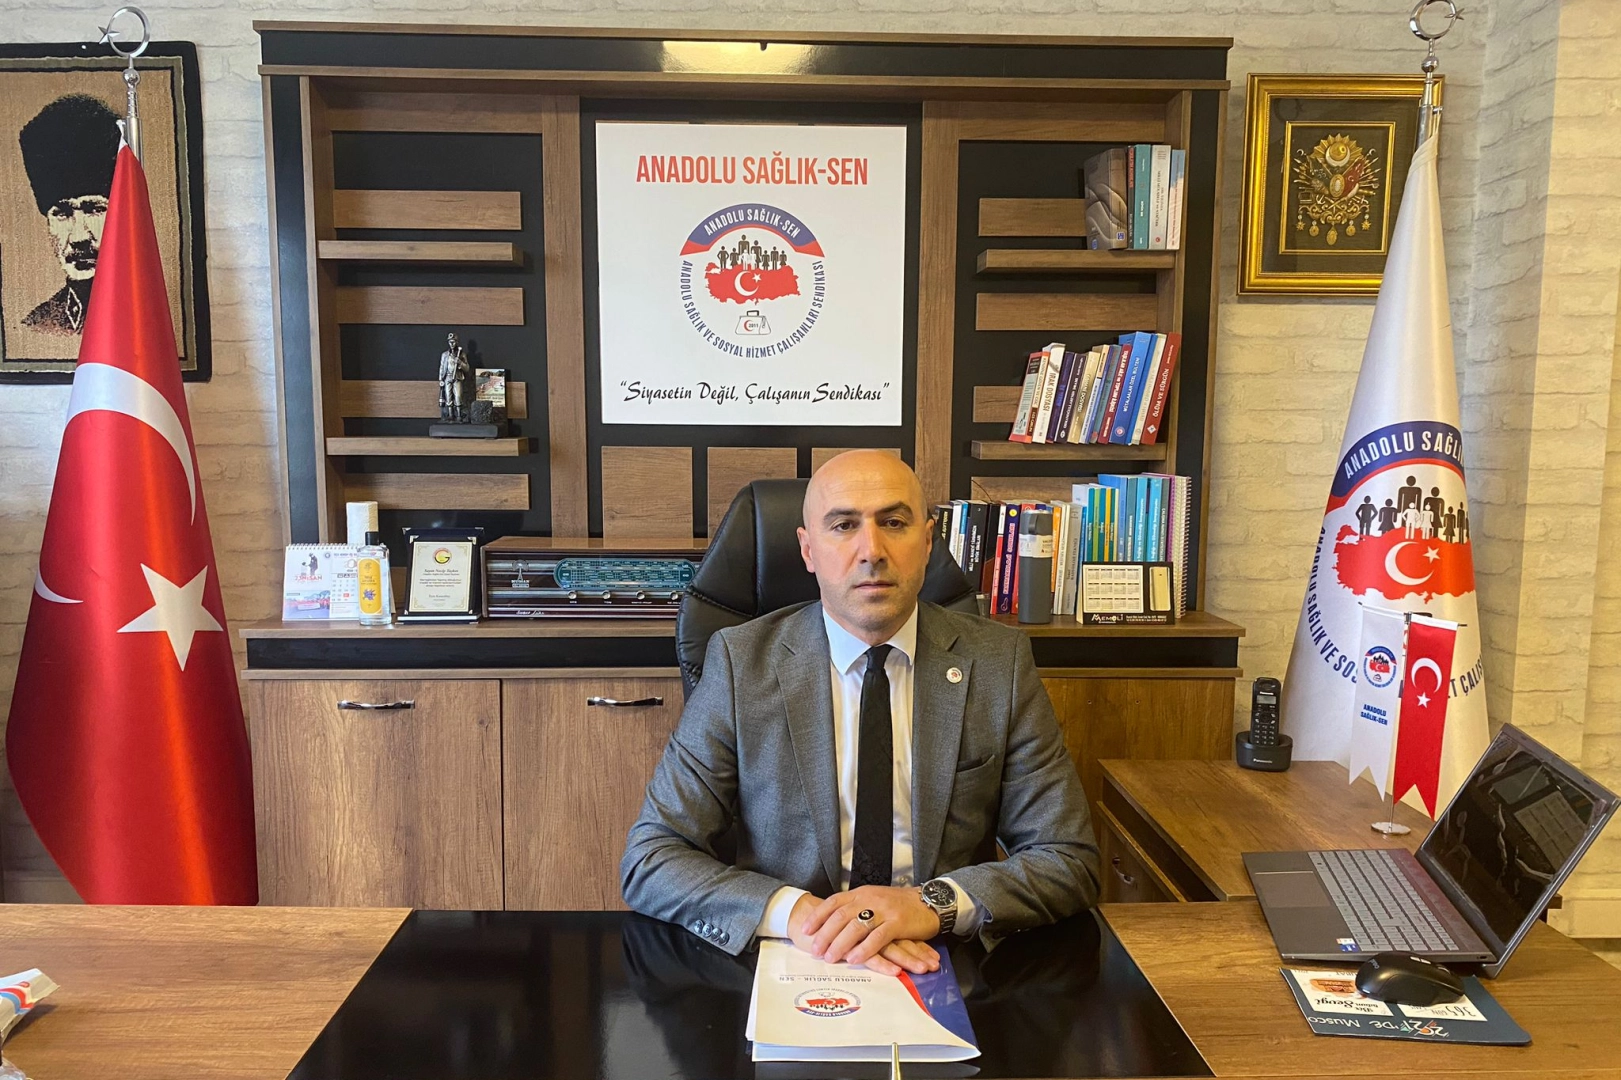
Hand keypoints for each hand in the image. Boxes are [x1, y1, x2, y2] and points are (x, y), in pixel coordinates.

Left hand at [801, 886, 941, 966]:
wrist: (929, 901)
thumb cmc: (900, 905)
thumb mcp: (875, 900)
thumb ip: (857, 908)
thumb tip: (834, 922)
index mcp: (862, 893)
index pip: (834, 902)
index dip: (818, 916)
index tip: (804, 929)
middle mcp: (870, 899)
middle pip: (841, 916)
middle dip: (825, 934)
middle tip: (814, 950)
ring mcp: (884, 910)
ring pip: (856, 927)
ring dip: (840, 944)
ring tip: (829, 957)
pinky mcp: (897, 923)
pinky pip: (877, 937)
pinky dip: (864, 949)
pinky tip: (854, 959)